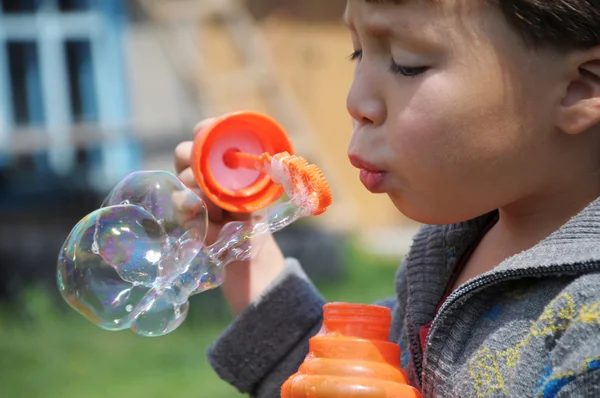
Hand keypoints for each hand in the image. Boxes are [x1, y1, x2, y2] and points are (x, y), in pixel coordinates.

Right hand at [174, 118, 285, 315]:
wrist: (249, 254)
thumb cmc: (254, 220)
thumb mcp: (257, 195)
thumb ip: (251, 178)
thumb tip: (255, 162)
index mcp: (220, 163)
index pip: (204, 134)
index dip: (203, 131)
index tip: (206, 132)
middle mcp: (200, 173)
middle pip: (183, 152)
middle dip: (195, 161)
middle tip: (212, 177)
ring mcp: (189, 193)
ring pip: (183, 179)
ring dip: (201, 191)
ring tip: (222, 210)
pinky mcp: (183, 215)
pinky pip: (180, 204)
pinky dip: (195, 210)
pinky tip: (212, 221)